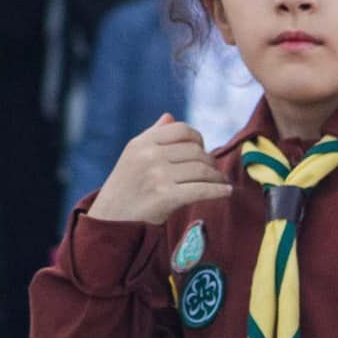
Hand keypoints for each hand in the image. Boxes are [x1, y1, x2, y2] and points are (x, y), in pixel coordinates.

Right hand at [87, 115, 231, 224]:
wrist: (110, 220)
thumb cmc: (126, 187)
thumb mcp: (132, 156)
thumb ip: (153, 135)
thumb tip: (170, 117)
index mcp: (142, 143)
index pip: (182, 130)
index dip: (197, 139)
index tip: (202, 150)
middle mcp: (149, 156)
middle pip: (196, 151)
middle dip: (210, 162)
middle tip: (214, 172)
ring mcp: (157, 176)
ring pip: (202, 170)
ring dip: (217, 177)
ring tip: (221, 182)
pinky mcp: (165, 197)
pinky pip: (202, 190)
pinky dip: (219, 191)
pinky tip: (227, 192)